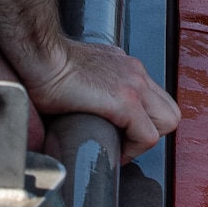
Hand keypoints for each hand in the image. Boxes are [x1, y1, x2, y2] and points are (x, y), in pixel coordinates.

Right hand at [21, 38, 178, 160]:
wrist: (38, 56)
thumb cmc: (45, 66)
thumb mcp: (79, 71)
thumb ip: (91, 84)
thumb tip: (81, 106)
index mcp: (125, 65)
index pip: (154, 98)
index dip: (141, 122)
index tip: (117, 135)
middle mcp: (135, 71)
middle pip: (168, 110)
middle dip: (150, 132)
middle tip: (122, 142)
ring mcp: (134, 83)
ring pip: (167, 122)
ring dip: (143, 141)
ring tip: (116, 146)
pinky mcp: (125, 100)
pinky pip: (148, 136)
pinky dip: (132, 150)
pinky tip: (110, 150)